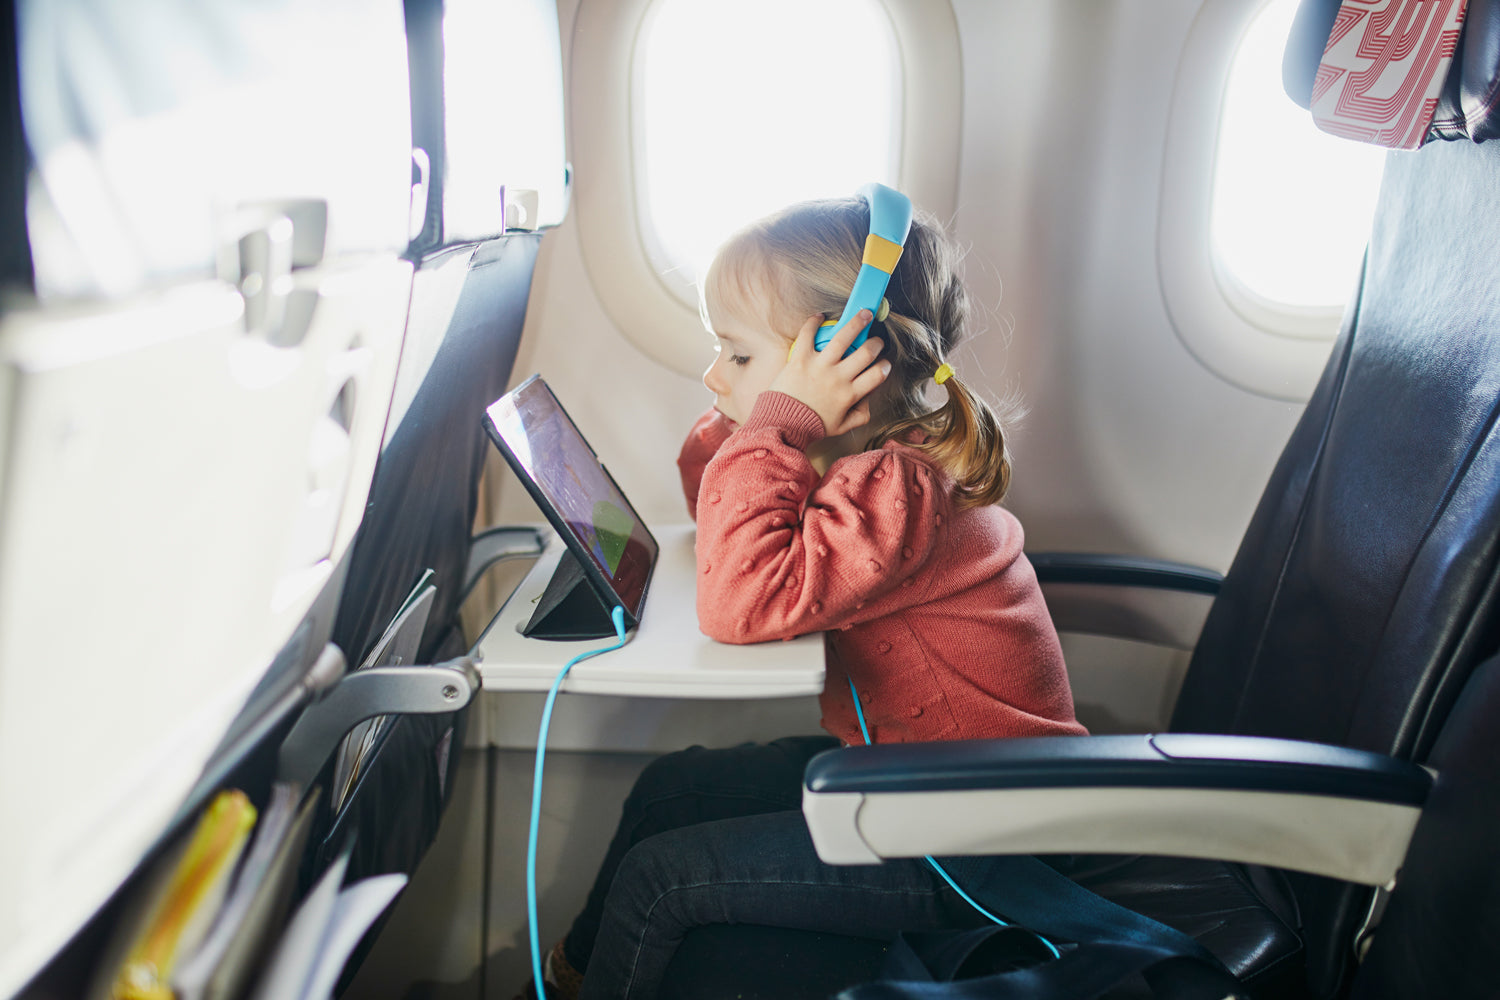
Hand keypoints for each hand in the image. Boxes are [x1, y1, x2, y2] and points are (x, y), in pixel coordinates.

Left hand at [769, 311, 890, 436]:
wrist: (782, 424)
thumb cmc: (811, 426)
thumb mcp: (841, 427)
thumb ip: (860, 416)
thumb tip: (868, 401)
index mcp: (849, 395)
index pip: (877, 375)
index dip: (885, 366)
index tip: (884, 363)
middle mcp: (838, 378)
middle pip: (866, 353)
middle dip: (876, 343)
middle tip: (876, 340)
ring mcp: (820, 366)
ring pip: (844, 338)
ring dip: (858, 322)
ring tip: (865, 313)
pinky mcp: (801, 359)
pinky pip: (808, 334)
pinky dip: (814, 322)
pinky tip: (820, 316)